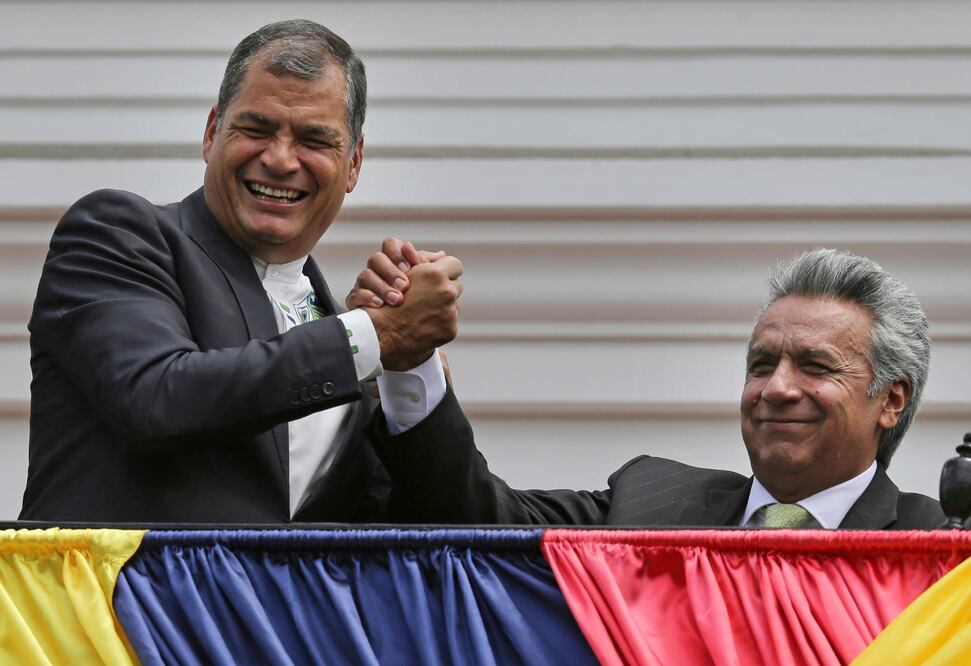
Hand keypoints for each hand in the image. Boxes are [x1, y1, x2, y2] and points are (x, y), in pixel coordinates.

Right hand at [346, 237, 444, 308]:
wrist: (394, 334)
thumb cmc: (413, 305)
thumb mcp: (424, 285)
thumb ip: (430, 268)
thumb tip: (442, 256)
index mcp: (392, 263)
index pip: (391, 245)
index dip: (400, 253)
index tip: (411, 267)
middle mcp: (376, 272)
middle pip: (377, 258)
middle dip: (392, 272)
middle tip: (405, 286)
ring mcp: (363, 286)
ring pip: (365, 275)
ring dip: (382, 287)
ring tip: (397, 300)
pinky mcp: (355, 301)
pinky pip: (355, 295)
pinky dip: (368, 298)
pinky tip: (380, 305)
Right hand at [365, 256, 462, 370]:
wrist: (380, 335)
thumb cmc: (386, 301)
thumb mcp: (402, 274)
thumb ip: (422, 261)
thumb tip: (441, 254)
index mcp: (435, 274)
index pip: (454, 264)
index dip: (445, 269)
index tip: (438, 276)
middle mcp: (446, 292)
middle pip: (457, 285)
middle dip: (445, 288)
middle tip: (429, 295)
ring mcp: (450, 313)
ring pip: (455, 304)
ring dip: (444, 305)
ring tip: (424, 311)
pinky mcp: (450, 330)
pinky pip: (451, 321)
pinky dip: (440, 322)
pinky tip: (425, 324)